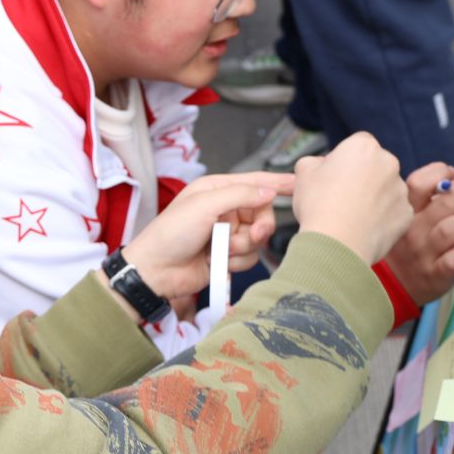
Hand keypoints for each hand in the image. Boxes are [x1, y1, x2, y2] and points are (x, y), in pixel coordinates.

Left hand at [123, 172, 293, 306]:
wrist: (156, 271)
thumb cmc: (172, 232)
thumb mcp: (204, 205)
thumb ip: (240, 194)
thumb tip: (268, 191)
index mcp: (217, 189)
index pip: (254, 182)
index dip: (277, 182)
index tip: (297, 182)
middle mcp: (225, 210)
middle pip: (262, 214)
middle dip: (258, 227)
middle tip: (251, 234)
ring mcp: (227, 234)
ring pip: (257, 239)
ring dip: (241, 247)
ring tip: (219, 249)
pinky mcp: (228, 256)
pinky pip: (249, 257)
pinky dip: (236, 261)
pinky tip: (216, 262)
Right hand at [292, 133, 411, 265]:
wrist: (337, 244)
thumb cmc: (318, 205)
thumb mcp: (303, 172)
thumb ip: (314, 161)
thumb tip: (319, 165)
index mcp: (364, 146)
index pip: (357, 145)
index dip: (343, 160)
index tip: (332, 177)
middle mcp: (388, 163)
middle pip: (375, 166)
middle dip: (362, 177)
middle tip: (342, 197)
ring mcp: (400, 189)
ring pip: (386, 189)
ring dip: (373, 197)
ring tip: (351, 216)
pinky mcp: (406, 214)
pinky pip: (393, 212)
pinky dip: (382, 218)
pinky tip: (364, 228)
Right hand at [381, 159, 453, 306]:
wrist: (391, 286)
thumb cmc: (408, 242)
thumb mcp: (420, 212)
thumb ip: (448, 186)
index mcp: (405, 211)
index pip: (420, 181)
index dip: (443, 172)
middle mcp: (413, 230)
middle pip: (444, 202)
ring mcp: (425, 253)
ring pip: (452, 228)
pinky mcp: (437, 274)